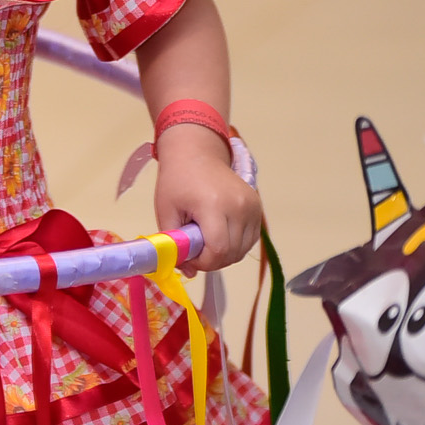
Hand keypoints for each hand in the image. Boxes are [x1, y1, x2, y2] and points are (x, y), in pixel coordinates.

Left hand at [152, 126, 260, 271]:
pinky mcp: (258, 207)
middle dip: (211, 261)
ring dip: (223, 255)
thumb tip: (188, 272)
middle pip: (231, 254)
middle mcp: (239, 206)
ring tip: (204, 241)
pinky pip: (249, 240)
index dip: (203, 262)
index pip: (218, 250)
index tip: (187, 258)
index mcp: (214, 205)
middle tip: (193, 251)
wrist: (196, 152)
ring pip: (242, 250)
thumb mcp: (165, 210)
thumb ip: (174, 244)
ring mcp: (252, 206)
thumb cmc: (177, 180)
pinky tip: (218, 235)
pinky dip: (234, 245)